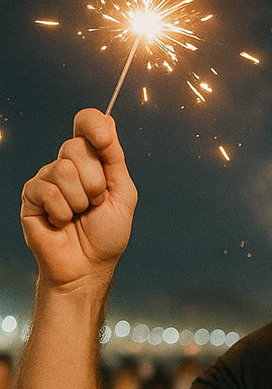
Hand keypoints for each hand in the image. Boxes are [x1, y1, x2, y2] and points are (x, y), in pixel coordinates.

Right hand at [20, 108, 136, 290]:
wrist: (88, 267)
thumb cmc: (106, 235)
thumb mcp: (122, 196)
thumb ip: (115, 160)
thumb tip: (108, 121)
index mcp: (92, 162)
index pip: (86, 124)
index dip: (93, 125)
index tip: (104, 140)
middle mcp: (67, 165)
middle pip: (76, 147)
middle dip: (95, 182)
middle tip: (95, 204)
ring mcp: (47, 178)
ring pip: (64, 169)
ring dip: (80, 200)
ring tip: (79, 216)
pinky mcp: (31, 195)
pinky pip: (48, 191)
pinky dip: (62, 212)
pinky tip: (62, 223)